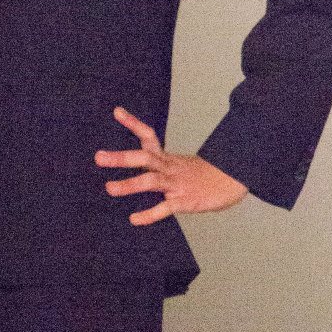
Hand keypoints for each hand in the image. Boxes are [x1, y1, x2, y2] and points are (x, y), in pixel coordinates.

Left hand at [94, 107, 248, 224]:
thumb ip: (159, 164)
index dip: (133, 123)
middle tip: (99, 157)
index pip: (148, 136)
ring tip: (110, 188)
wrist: (233, 180)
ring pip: (152, 181)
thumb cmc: (203, 175)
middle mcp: (170, 168)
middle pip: (144, 158)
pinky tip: (134, 219)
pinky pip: (164, 208)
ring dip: (129, 184)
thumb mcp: (180, 164)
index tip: (117, 112)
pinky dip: (149, 214)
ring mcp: (177, 185)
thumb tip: (138, 165)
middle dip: (121, 158)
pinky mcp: (185, 202)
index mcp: (167, 158)